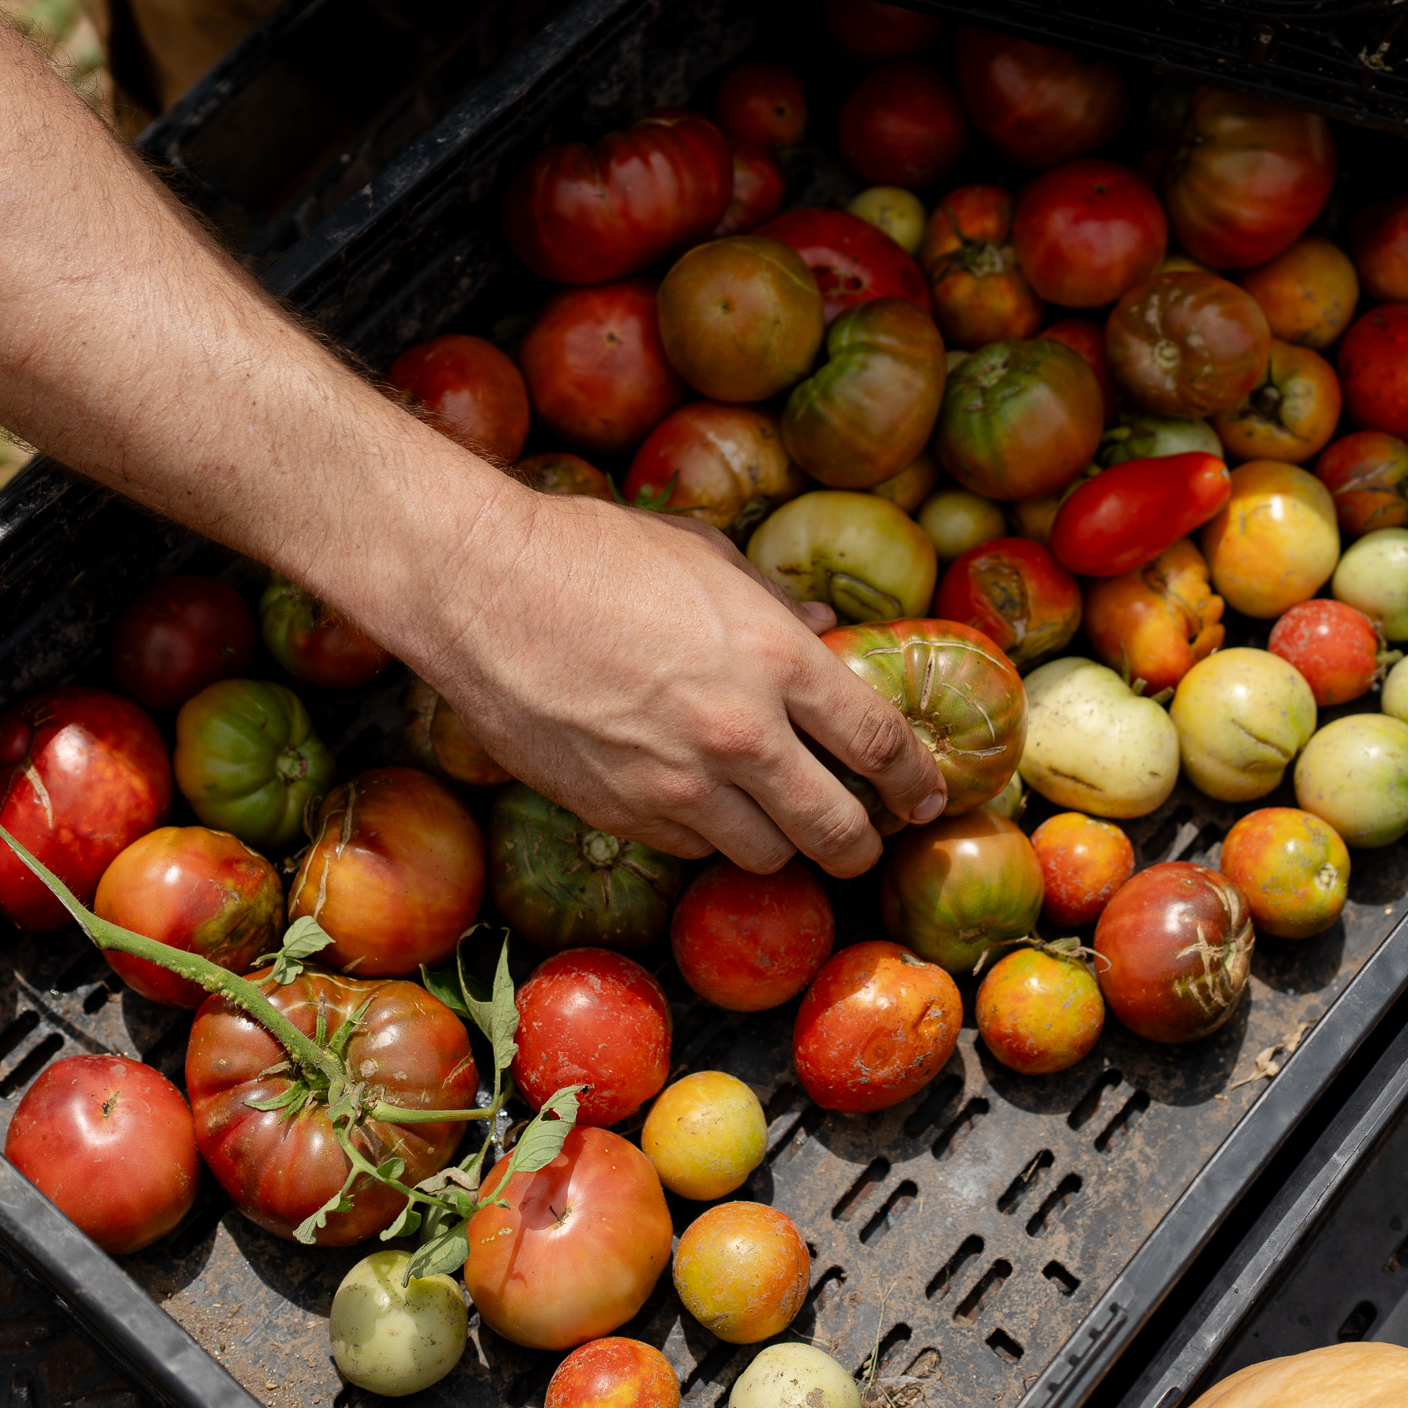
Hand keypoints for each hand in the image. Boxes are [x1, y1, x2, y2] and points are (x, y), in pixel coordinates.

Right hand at [393, 483, 944, 877]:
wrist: (481, 588)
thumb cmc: (592, 552)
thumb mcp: (705, 555)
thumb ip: (774, 602)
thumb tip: (822, 626)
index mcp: (777, 659)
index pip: (879, 743)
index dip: (914, 780)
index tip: (925, 796)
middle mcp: (741, 734)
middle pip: (836, 828)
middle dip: (861, 842)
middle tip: (863, 839)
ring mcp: (678, 785)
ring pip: (766, 855)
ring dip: (780, 843)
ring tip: (776, 823)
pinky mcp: (620, 814)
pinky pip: (690, 850)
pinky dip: (707, 838)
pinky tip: (698, 807)